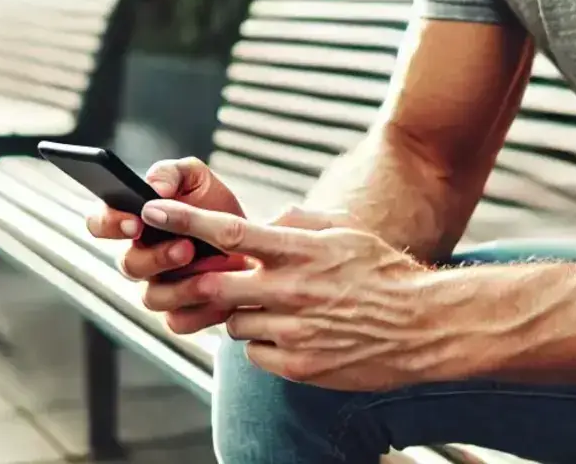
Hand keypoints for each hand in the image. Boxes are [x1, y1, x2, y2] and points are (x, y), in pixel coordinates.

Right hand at [85, 157, 249, 331]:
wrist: (255, 241)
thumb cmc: (216, 207)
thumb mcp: (197, 178)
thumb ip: (172, 173)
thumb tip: (154, 186)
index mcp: (135, 221)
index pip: (101, 223)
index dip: (110, 224)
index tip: (135, 222)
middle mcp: (141, 258)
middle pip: (129, 265)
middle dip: (156, 257)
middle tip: (186, 247)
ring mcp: (159, 288)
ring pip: (151, 298)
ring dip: (179, 287)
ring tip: (209, 273)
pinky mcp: (182, 312)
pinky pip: (179, 321)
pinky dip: (200, 311)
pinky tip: (222, 298)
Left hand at [138, 199, 440, 390]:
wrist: (422, 326)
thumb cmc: (385, 274)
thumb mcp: (345, 234)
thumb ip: (299, 224)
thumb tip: (266, 223)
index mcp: (300, 251)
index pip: (229, 232)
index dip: (186, 220)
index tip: (153, 210)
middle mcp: (291, 290)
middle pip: (216, 286)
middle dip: (199, 283)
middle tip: (202, 279)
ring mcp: (293, 331)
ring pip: (234, 323)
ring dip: (242, 314)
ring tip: (279, 308)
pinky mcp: (298, 366)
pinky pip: (255, 354)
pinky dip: (264, 343)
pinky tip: (294, 334)